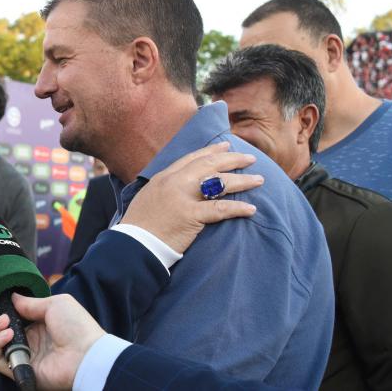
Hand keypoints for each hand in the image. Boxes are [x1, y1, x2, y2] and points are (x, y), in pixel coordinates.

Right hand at [0, 293, 104, 389]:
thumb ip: (30, 303)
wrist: (87, 355)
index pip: (7, 317)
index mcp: (35, 324)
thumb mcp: (54, 304)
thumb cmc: (77, 326)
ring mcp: (21, 355)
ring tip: (4, 322)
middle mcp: (26, 340)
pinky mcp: (18, 369)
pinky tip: (7, 335)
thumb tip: (11, 297)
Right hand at [121, 141, 262, 251]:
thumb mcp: (148, 198)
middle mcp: (174, 182)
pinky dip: (237, 208)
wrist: (132, 244)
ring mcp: (182, 198)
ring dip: (242, 180)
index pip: (191, 158)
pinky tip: (251, 209)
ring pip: (218, 182)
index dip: (211, 151)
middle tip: (250, 159)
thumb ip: (164, 189)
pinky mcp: (190, 216)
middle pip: (209, 164)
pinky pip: (219, 209)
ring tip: (259, 180)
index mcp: (163, 177)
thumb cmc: (140, 226)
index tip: (226, 145)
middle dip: (232, 159)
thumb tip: (180, 187)